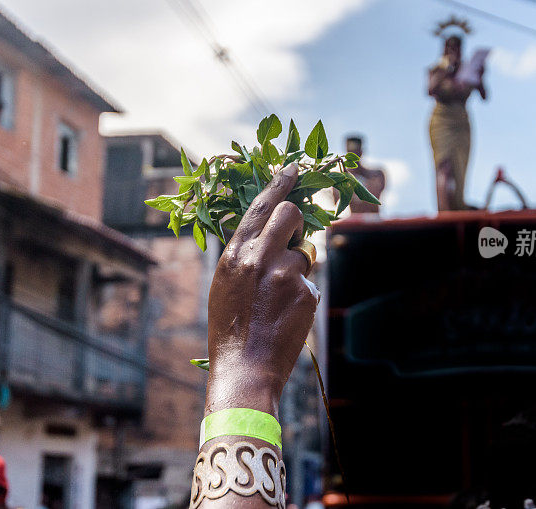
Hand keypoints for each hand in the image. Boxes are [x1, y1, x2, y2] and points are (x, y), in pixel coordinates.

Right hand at [205, 163, 318, 417]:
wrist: (244, 368)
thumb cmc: (230, 328)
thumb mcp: (225, 283)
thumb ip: (244, 255)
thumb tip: (266, 234)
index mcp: (235, 253)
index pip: (261, 206)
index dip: (280, 183)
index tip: (294, 167)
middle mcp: (260, 257)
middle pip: (292, 215)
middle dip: (298, 222)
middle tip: (294, 240)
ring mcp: (285, 274)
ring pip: (306, 254)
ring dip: (298, 270)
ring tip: (279, 301)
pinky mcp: (305, 293)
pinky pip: (310, 283)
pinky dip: (302, 297)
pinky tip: (287, 318)